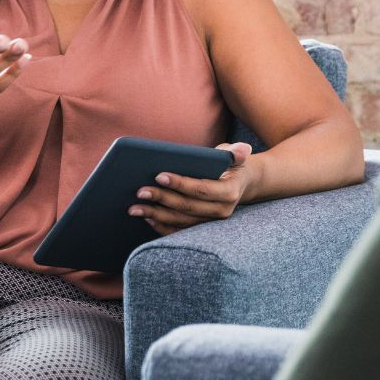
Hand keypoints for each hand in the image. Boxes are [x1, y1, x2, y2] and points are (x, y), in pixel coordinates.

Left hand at [128, 141, 253, 232]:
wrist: (241, 184)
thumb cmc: (231, 166)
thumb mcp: (234, 157)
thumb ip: (235, 153)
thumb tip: (243, 148)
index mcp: (229, 193)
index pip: (201, 189)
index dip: (180, 184)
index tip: (159, 176)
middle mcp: (221, 212)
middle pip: (187, 207)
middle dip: (162, 199)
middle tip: (140, 191)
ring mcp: (210, 223)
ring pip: (180, 221)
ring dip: (156, 215)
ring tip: (135, 207)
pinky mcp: (201, 228)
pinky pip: (179, 231)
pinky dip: (161, 226)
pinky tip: (146, 217)